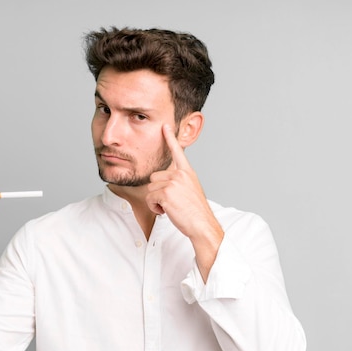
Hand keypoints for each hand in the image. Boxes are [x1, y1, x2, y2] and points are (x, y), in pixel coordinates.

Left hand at [146, 125, 223, 279]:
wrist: (202, 225)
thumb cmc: (195, 212)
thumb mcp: (190, 191)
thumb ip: (179, 182)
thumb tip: (164, 181)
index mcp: (187, 172)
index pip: (177, 152)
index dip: (170, 138)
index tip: (165, 125)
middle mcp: (180, 174)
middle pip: (154, 177)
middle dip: (157, 191)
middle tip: (171, 202)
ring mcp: (173, 182)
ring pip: (150, 188)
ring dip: (156, 201)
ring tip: (171, 207)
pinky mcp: (165, 192)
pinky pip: (150, 198)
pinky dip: (155, 208)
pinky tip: (167, 212)